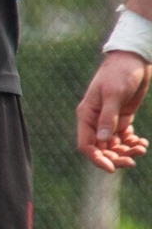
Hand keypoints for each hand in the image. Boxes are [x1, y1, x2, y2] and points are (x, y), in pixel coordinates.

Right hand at [78, 50, 151, 171]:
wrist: (134, 60)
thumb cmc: (120, 73)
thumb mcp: (114, 94)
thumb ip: (108, 117)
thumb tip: (102, 141)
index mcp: (87, 115)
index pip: (86, 144)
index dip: (96, 159)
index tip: (111, 168)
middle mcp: (95, 120)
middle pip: (100, 149)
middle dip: (115, 157)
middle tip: (132, 161)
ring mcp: (108, 120)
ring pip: (113, 145)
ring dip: (126, 151)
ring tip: (141, 148)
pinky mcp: (121, 118)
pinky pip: (124, 138)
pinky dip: (132, 143)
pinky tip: (142, 142)